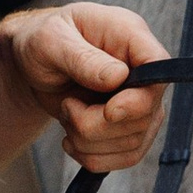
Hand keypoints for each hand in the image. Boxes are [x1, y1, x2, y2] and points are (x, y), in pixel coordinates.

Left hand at [0, 1, 169, 180]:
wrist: (34, 63)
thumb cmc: (42, 41)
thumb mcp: (50, 40)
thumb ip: (83, 58)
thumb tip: (118, 77)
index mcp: (129, 35)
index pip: (157, 66)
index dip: (140, 97)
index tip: (108, 111)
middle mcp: (142, 69)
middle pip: (145, 115)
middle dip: (97, 125)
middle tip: (67, 106)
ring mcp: (140, 101)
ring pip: (133, 142)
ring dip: (88, 141)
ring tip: (68, 114)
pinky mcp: (131, 126)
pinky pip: (125, 157)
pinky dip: (93, 157)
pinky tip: (73, 139)